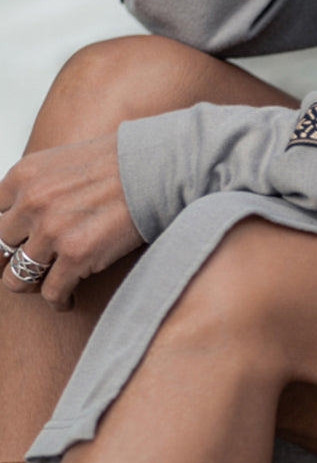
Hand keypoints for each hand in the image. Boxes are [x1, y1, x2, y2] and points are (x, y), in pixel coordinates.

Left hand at [0, 135, 143, 311]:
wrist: (155, 169)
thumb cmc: (120, 163)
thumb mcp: (61, 162)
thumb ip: (37, 186)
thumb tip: (29, 214)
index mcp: (22, 177)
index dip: (10, 232)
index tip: (21, 241)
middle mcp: (30, 204)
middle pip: (2, 247)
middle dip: (19, 257)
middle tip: (36, 266)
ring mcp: (51, 232)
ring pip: (18, 277)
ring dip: (34, 284)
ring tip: (49, 286)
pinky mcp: (76, 257)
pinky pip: (52, 292)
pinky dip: (58, 300)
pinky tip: (68, 299)